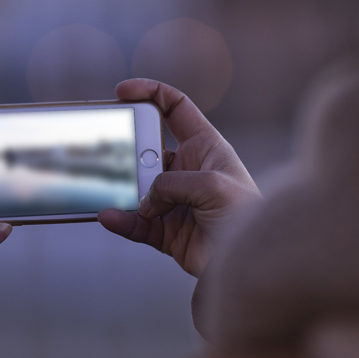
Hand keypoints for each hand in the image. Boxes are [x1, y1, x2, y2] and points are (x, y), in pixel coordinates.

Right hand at [98, 79, 260, 276]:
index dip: (149, 93)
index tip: (122, 92)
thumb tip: (144, 201)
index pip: (175, 108)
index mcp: (205, 147)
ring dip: (120, 189)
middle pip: (146, 150)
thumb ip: (171, 184)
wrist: (252, 265)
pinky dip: (121, 220)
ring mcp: (175, 201)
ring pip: (137, 188)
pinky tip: (109, 217)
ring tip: (105, 191)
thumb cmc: (246, 217)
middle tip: (106, 151)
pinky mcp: (166, 230)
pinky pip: (136, 222)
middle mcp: (187, 171)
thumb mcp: (212, 186)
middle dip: (125, 149)